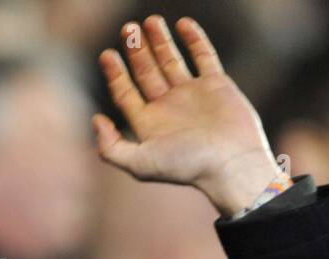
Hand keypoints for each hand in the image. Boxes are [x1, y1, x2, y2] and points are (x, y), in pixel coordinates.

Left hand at [93, 15, 280, 215]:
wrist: (232, 164)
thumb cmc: (187, 167)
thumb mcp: (140, 164)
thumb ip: (111, 147)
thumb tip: (96, 120)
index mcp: (149, 124)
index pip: (125, 93)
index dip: (115, 74)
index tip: (106, 54)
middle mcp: (168, 107)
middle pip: (145, 72)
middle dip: (135, 51)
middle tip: (127, 28)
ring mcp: (192, 94)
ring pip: (171, 61)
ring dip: (159, 41)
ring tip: (149, 20)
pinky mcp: (217, 85)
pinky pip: (204, 56)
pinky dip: (194, 39)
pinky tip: (183, 24)